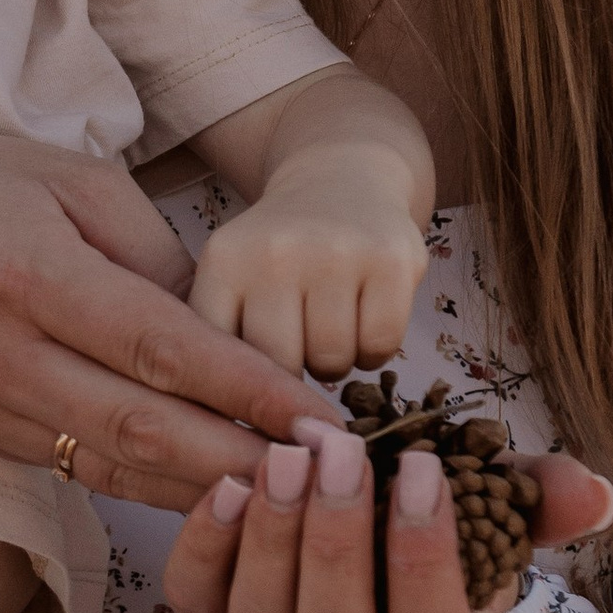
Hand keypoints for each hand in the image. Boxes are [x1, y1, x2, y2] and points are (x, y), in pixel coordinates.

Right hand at [0, 133, 319, 503]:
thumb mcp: (60, 177)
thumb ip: (148, 249)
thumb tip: (222, 327)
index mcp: (32, 275)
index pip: (160, 348)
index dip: (247, 389)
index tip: (320, 416)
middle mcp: (4, 354)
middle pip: (144, 427)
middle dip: (246, 458)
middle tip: (329, 475)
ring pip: (114, 465)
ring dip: (207, 488)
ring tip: (292, 497)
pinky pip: (81, 469)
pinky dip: (153, 485)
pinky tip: (214, 489)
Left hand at [162, 422, 612, 612]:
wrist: (366, 510)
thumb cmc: (437, 511)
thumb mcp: (497, 500)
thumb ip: (542, 498)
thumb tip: (596, 495)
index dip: (423, 565)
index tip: (421, 471)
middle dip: (334, 546)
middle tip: (337, 452)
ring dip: (270, 542)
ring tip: (285, 456)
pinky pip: (197, 604)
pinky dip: (205, 548)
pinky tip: (230, 482)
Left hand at [187, 168, 430, 383]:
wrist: (341, 179)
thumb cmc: (279, 254)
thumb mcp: (231, 280)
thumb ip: (220, 342)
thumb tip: (229, 433)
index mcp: (224, 261)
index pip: (222, 359)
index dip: (239, 390)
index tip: (249, 400)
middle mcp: (276, 252)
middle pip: (281, 369)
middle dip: (293, 375)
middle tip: (298, 349)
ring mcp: (337, 252)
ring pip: (333, 364)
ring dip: (335, 364)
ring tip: (329, 328)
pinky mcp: (391, 260)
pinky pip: (380, 348)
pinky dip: (374, 351)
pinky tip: (362, 321)